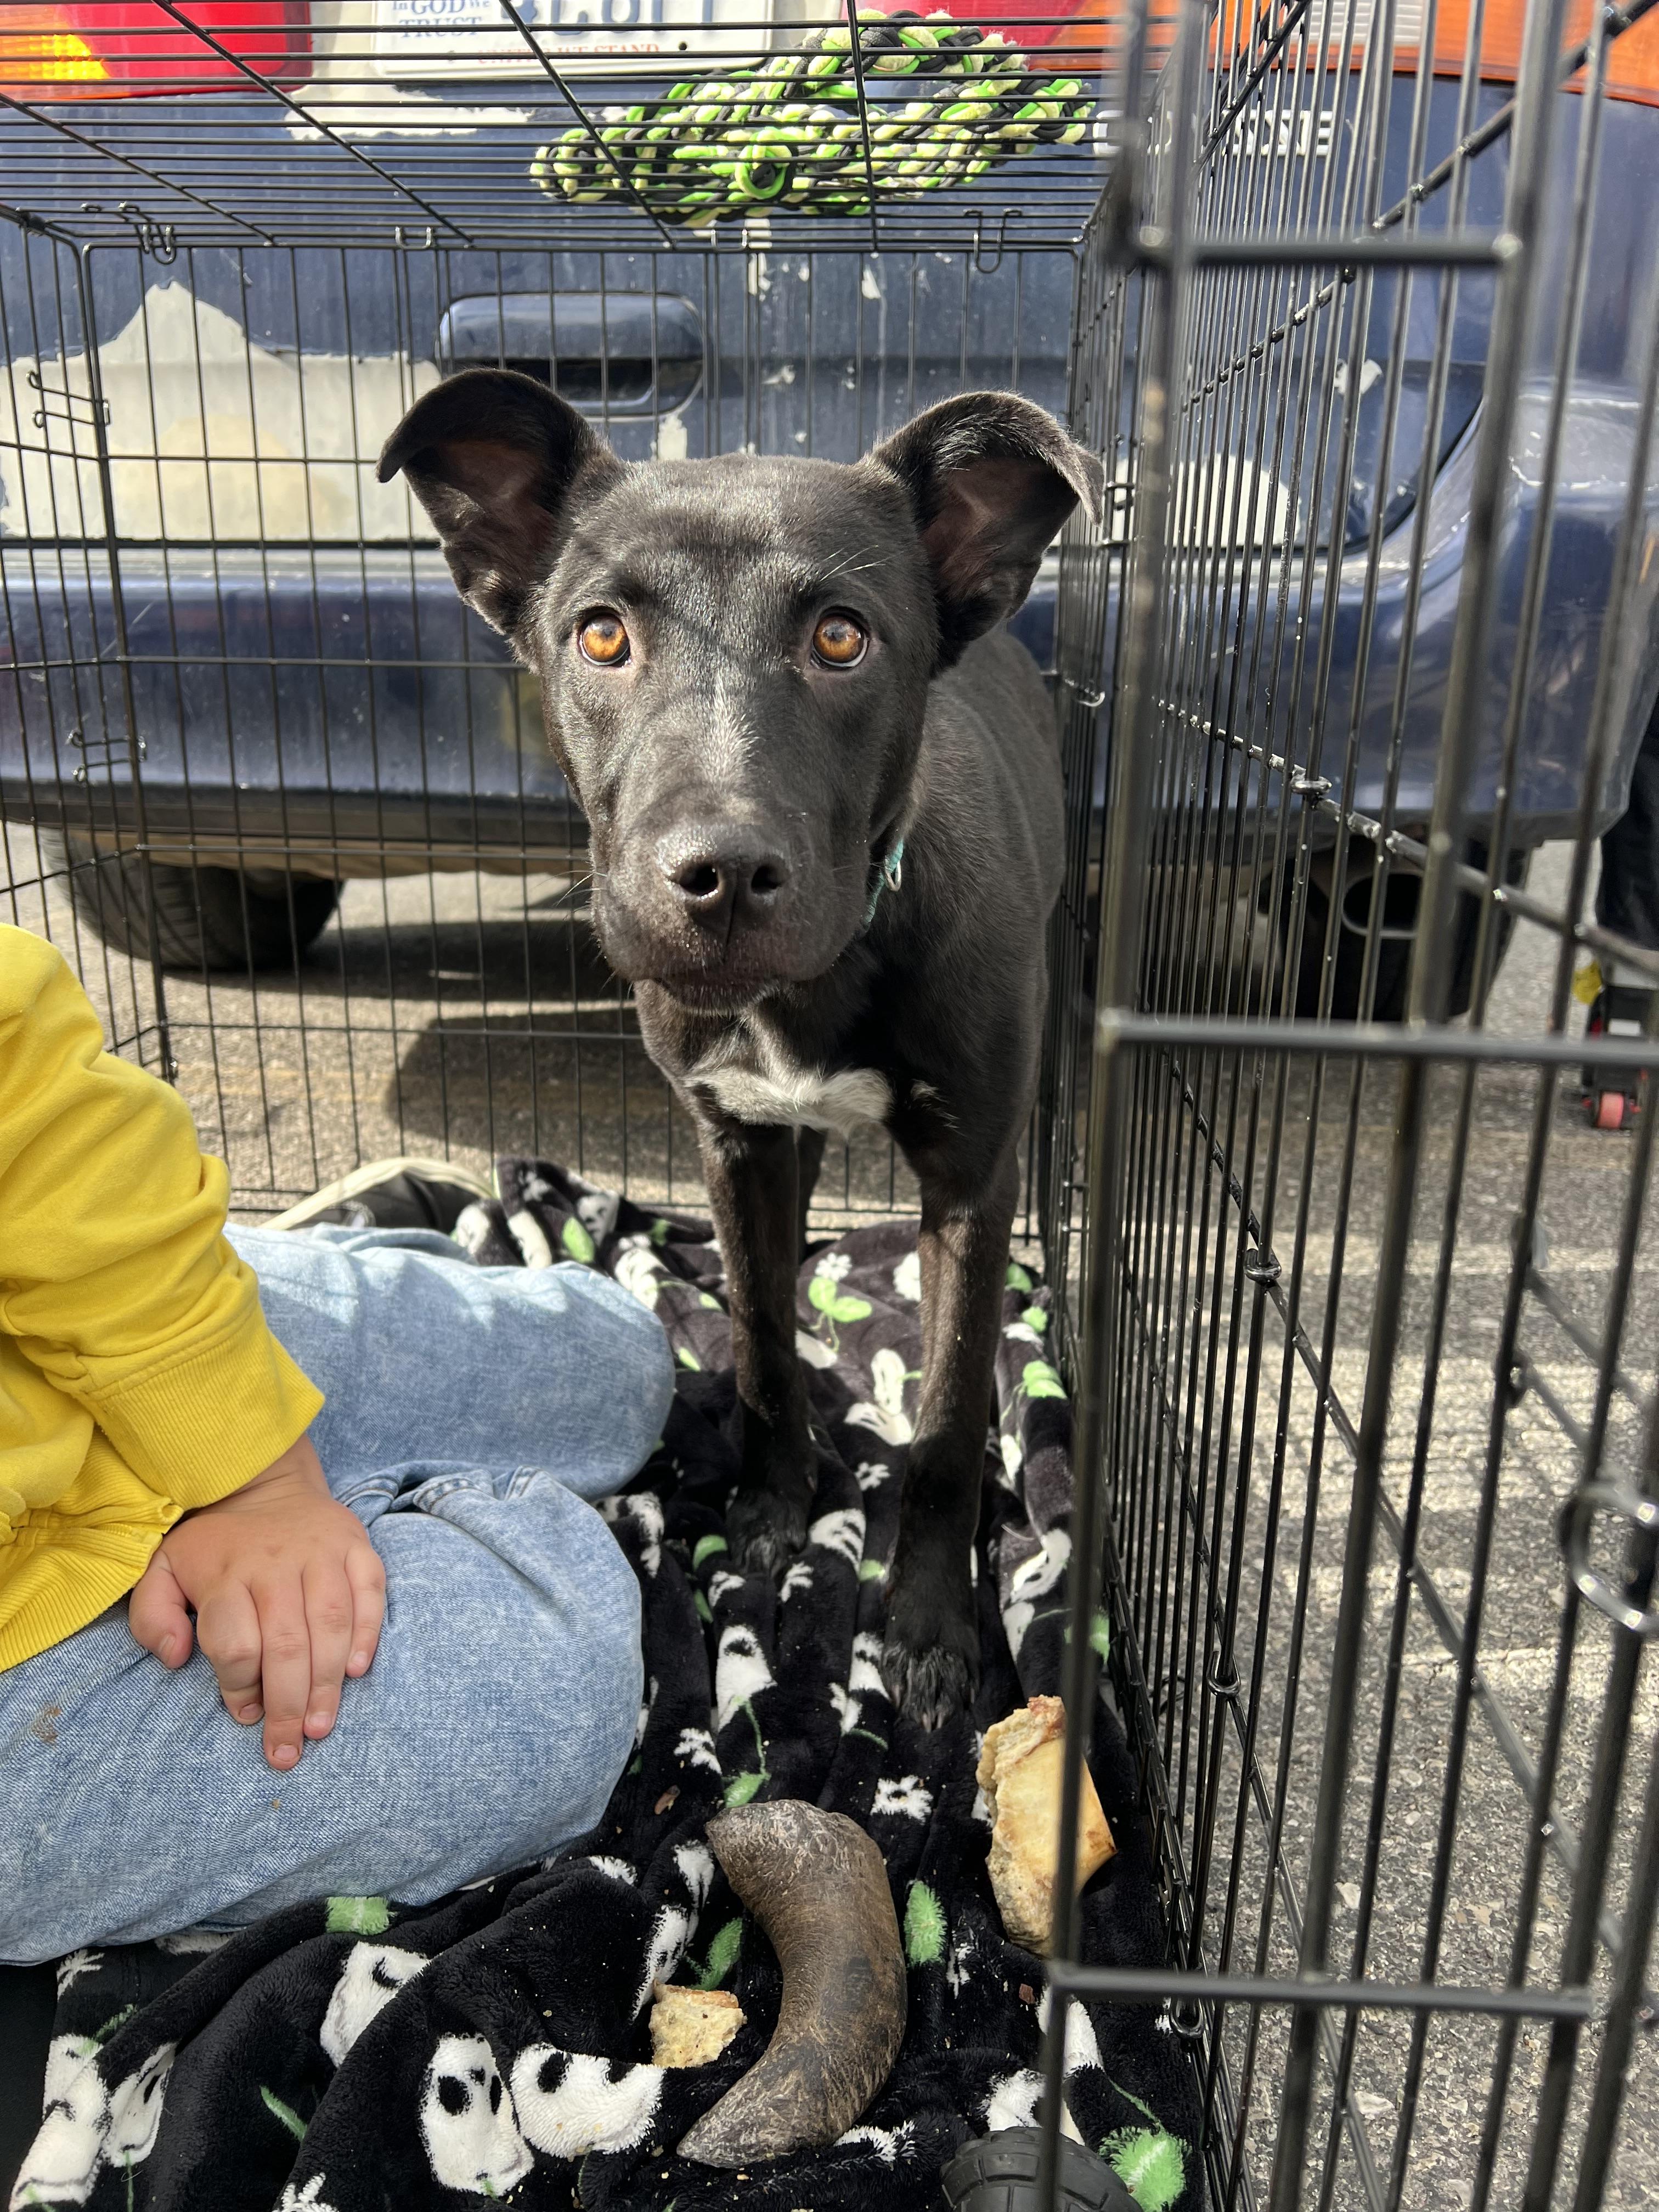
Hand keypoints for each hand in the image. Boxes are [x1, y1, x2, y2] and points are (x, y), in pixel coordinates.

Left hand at [128, 1435, 385, 1770]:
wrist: (263, 1480)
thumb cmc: (213, 1542)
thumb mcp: (161, 1569)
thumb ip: (151, 1616)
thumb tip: (174, 1658)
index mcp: (225, 1572)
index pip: (235, 1643)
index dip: (238, 1688)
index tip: (245, 1715)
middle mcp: (275, 1563)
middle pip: (286, 1644)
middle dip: (287, 1706)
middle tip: (288, 1751)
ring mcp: (321, 1552)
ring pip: (330, 1624)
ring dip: (327, 1682)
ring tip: (321, 1726)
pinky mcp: (355, 1545)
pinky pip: (370, 1591)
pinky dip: (367, 1631)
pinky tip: (355, 1671)